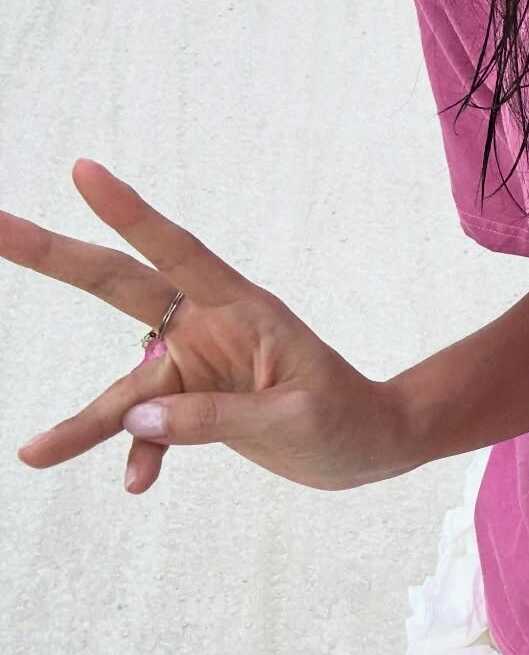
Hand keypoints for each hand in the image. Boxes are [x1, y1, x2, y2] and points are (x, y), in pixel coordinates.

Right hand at [4, 159, 407, 493]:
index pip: (178, 251)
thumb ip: (216, 419)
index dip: (131, 213)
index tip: (82, 170)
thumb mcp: (292, 419)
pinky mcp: (192, 402)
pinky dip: (140, 453)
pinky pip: (148, 426)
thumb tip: (136, 421)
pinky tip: (138, 484)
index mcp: (243, 308)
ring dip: (85, 424)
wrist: (367, 447)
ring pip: (126, 389)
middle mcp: (209, 326)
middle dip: (55, 256)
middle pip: (120, 287)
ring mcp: (196, 363)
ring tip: (34, 456)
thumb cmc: (345, 419)